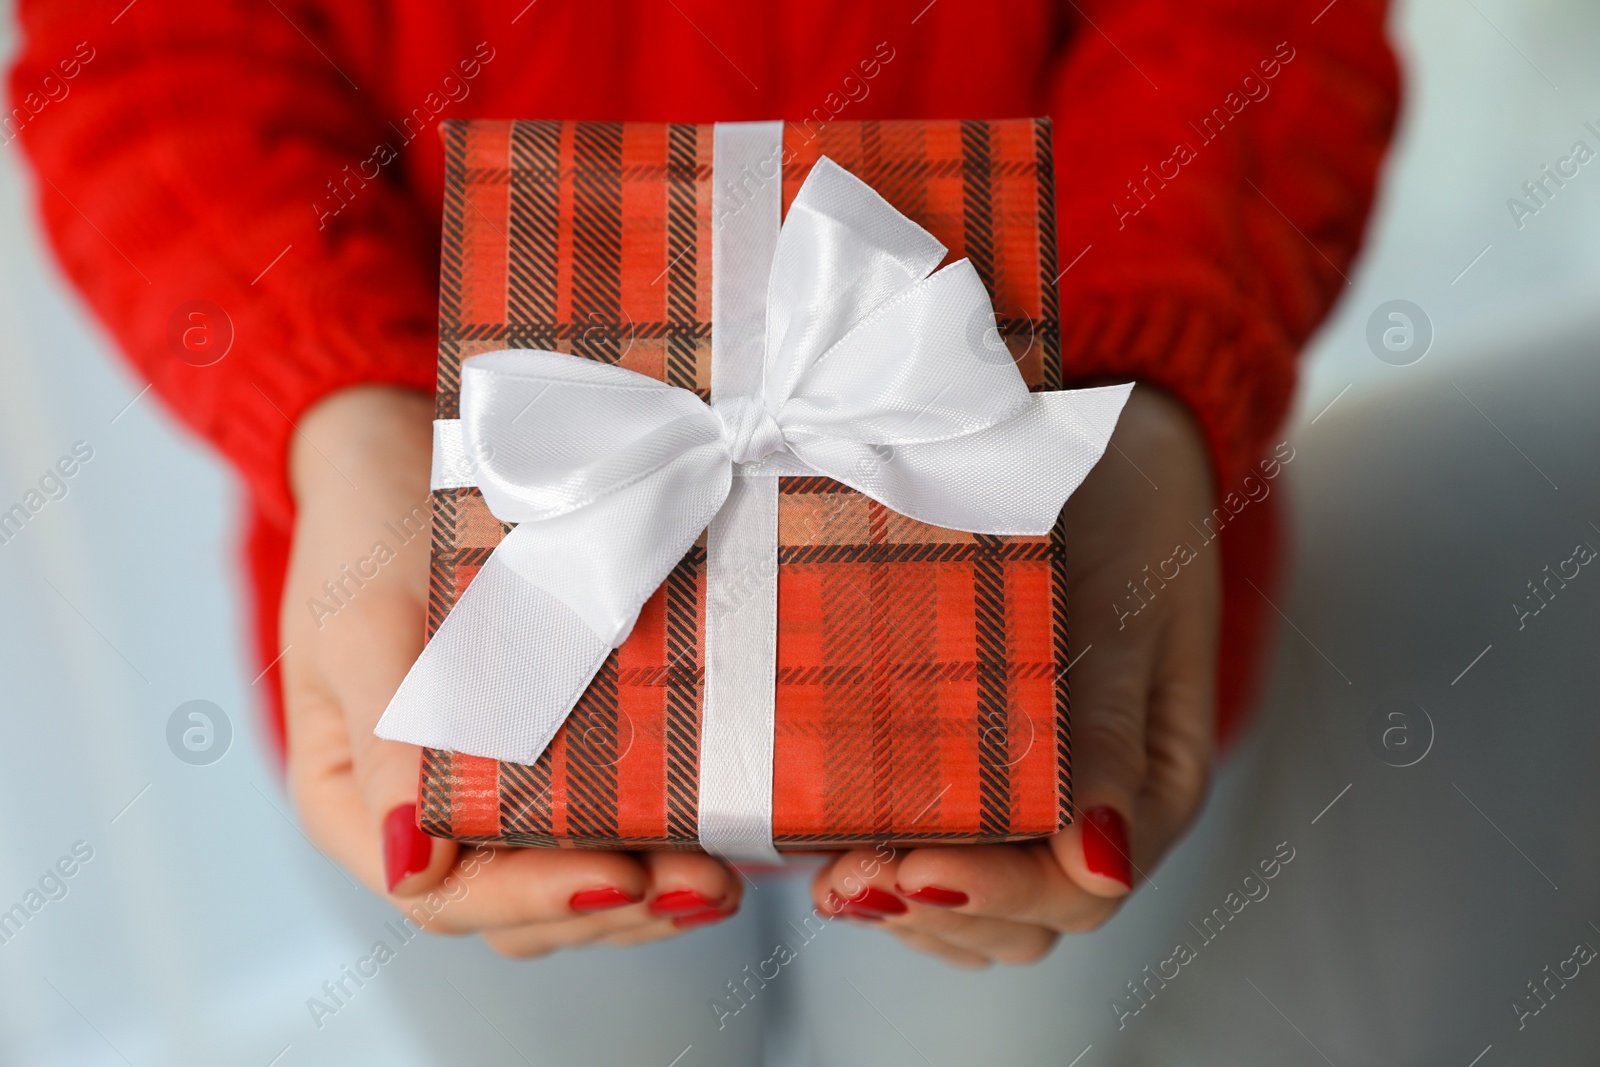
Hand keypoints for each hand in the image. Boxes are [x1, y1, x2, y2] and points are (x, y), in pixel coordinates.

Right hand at [280, 386, 740, 956]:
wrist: (399, 450)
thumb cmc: (367, 535)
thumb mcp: (365, 623)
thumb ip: (386, 740)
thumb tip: (413, 866)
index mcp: (358, 803)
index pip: (445, 895)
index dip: (536, 900)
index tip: (622, 880)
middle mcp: (423, 817)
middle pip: (520, 907)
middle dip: (617, 904)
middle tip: (708, 884)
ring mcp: (488, 790)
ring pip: (568, 878)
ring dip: (648, 889)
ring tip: (726, 876)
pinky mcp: (547, 754)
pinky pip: (598, 823)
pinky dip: (655, 837)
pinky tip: (717, 830)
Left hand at [809, 385, 1219, 965]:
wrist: (1096, 436)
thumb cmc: (1123, 507)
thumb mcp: (1125, 607)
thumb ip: (1107, 733)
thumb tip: (1099, 862)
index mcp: (1153, 784)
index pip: (1079, 888)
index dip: (996, 891)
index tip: (913, 867)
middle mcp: (1095, 808)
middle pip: (1023, 918)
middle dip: (934, 907)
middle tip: (845, 880)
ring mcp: (1034, 794)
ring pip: (975, 900)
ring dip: (902, 900)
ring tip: (826, 871)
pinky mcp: (976, 763)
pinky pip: (938, 847)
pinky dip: (888, 853)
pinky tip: (827, 832)